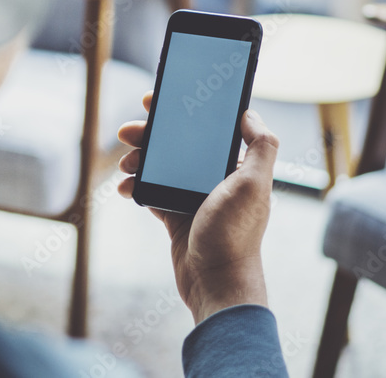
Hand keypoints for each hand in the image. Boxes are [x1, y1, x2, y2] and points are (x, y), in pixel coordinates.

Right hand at [117, 91, 279, 323]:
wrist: (215, 283)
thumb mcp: (254, 185)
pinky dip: (136, 187)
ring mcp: (194, 198)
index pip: (208, 129)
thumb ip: (261, 146)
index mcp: (235, 167)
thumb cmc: (234, 235)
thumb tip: (250, 113)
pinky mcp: (176, 216)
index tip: (157, 102)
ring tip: (126, 164)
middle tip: (127, 132)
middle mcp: (216, 179)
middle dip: (151, 136)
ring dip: (139, 161)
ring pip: (161, 167)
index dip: (183, 112)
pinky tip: (124, 186)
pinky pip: (151, 193)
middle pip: (179, 146)